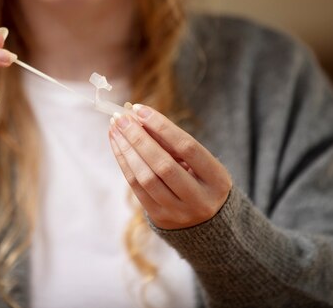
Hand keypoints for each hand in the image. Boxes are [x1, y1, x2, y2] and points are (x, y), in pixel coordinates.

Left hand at [109, 104, 231, 229]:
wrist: (206, 222)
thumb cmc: (201, 180)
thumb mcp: (198, 162)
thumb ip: (173, 143)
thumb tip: (139, 118)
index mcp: (217, 180)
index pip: (187, 147)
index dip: (162, 127)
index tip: (140, 109)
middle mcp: (200, 199)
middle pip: (163, 164)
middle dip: (138, 138)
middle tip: (120, 118)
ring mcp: (179, 212)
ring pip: (146, 178)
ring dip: (126, 150)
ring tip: (115, 129)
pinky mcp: (160, 218)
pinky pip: (136, 187)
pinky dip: (124, 163)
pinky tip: (118, 145)